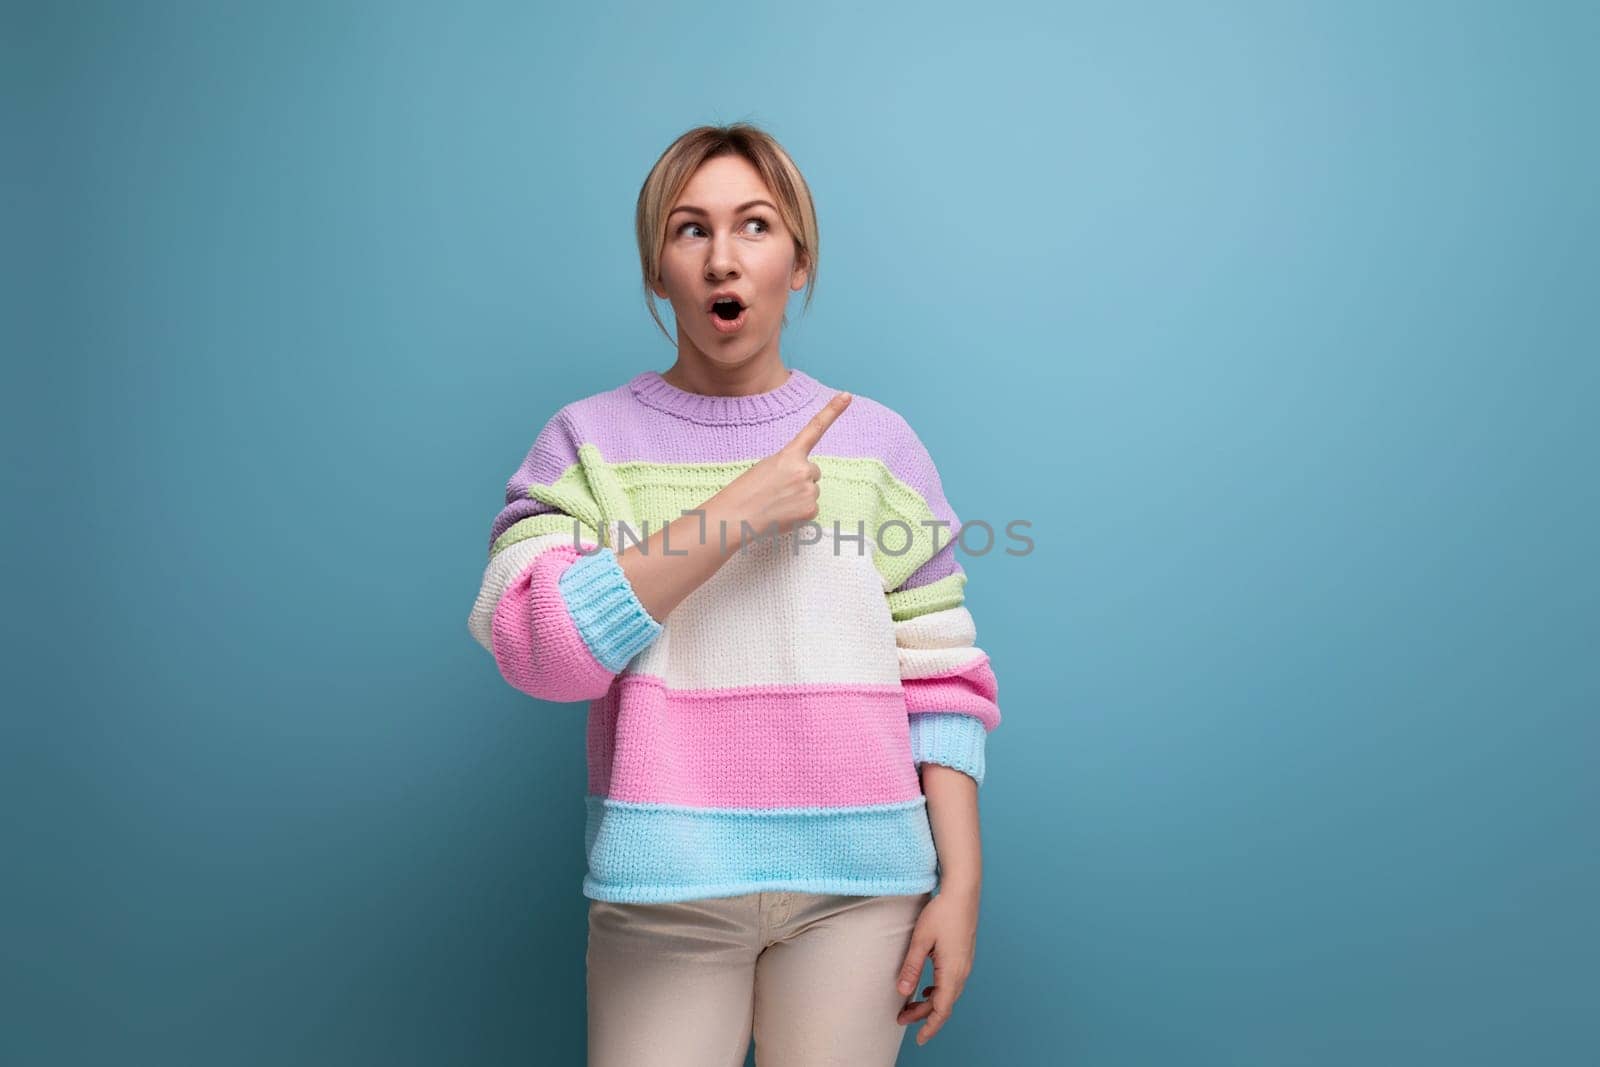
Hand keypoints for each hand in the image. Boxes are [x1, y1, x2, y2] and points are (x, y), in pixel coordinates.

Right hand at [710, 390, 851, 543]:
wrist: (736, 517)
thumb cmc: (747, 491)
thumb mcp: (767, 467)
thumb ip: (790, 464)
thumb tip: (805, 480)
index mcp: (790, 455)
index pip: (815, 428)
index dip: (833, 410)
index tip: (847, 396)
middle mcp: (804, 470)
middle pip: (813, 472)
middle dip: (801, 479)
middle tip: (778, 489)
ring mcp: (810, 491)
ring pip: (812, 491)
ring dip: (799, 496)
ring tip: (778, 502)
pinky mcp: (812, 510)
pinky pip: (812, 508)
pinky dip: (800, 512)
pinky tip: (783, 513)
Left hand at [895, 886, 978, 1045]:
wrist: (963, 892)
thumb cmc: (942, 912)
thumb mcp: (921, 940)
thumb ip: (911, 967)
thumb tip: (903, 992)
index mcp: (952, 971)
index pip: (941, 1010)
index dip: (929, 1026)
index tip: (919, 1039)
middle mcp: (962, 971)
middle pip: (944, 1004)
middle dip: (924, 1016)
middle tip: (901, 1018)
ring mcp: (965, 964)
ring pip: (948, 994)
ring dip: (931, 1004)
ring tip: (910, 1006)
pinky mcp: (964, 956)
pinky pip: (952, 983)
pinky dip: (939, 992)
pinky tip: (927, 989)